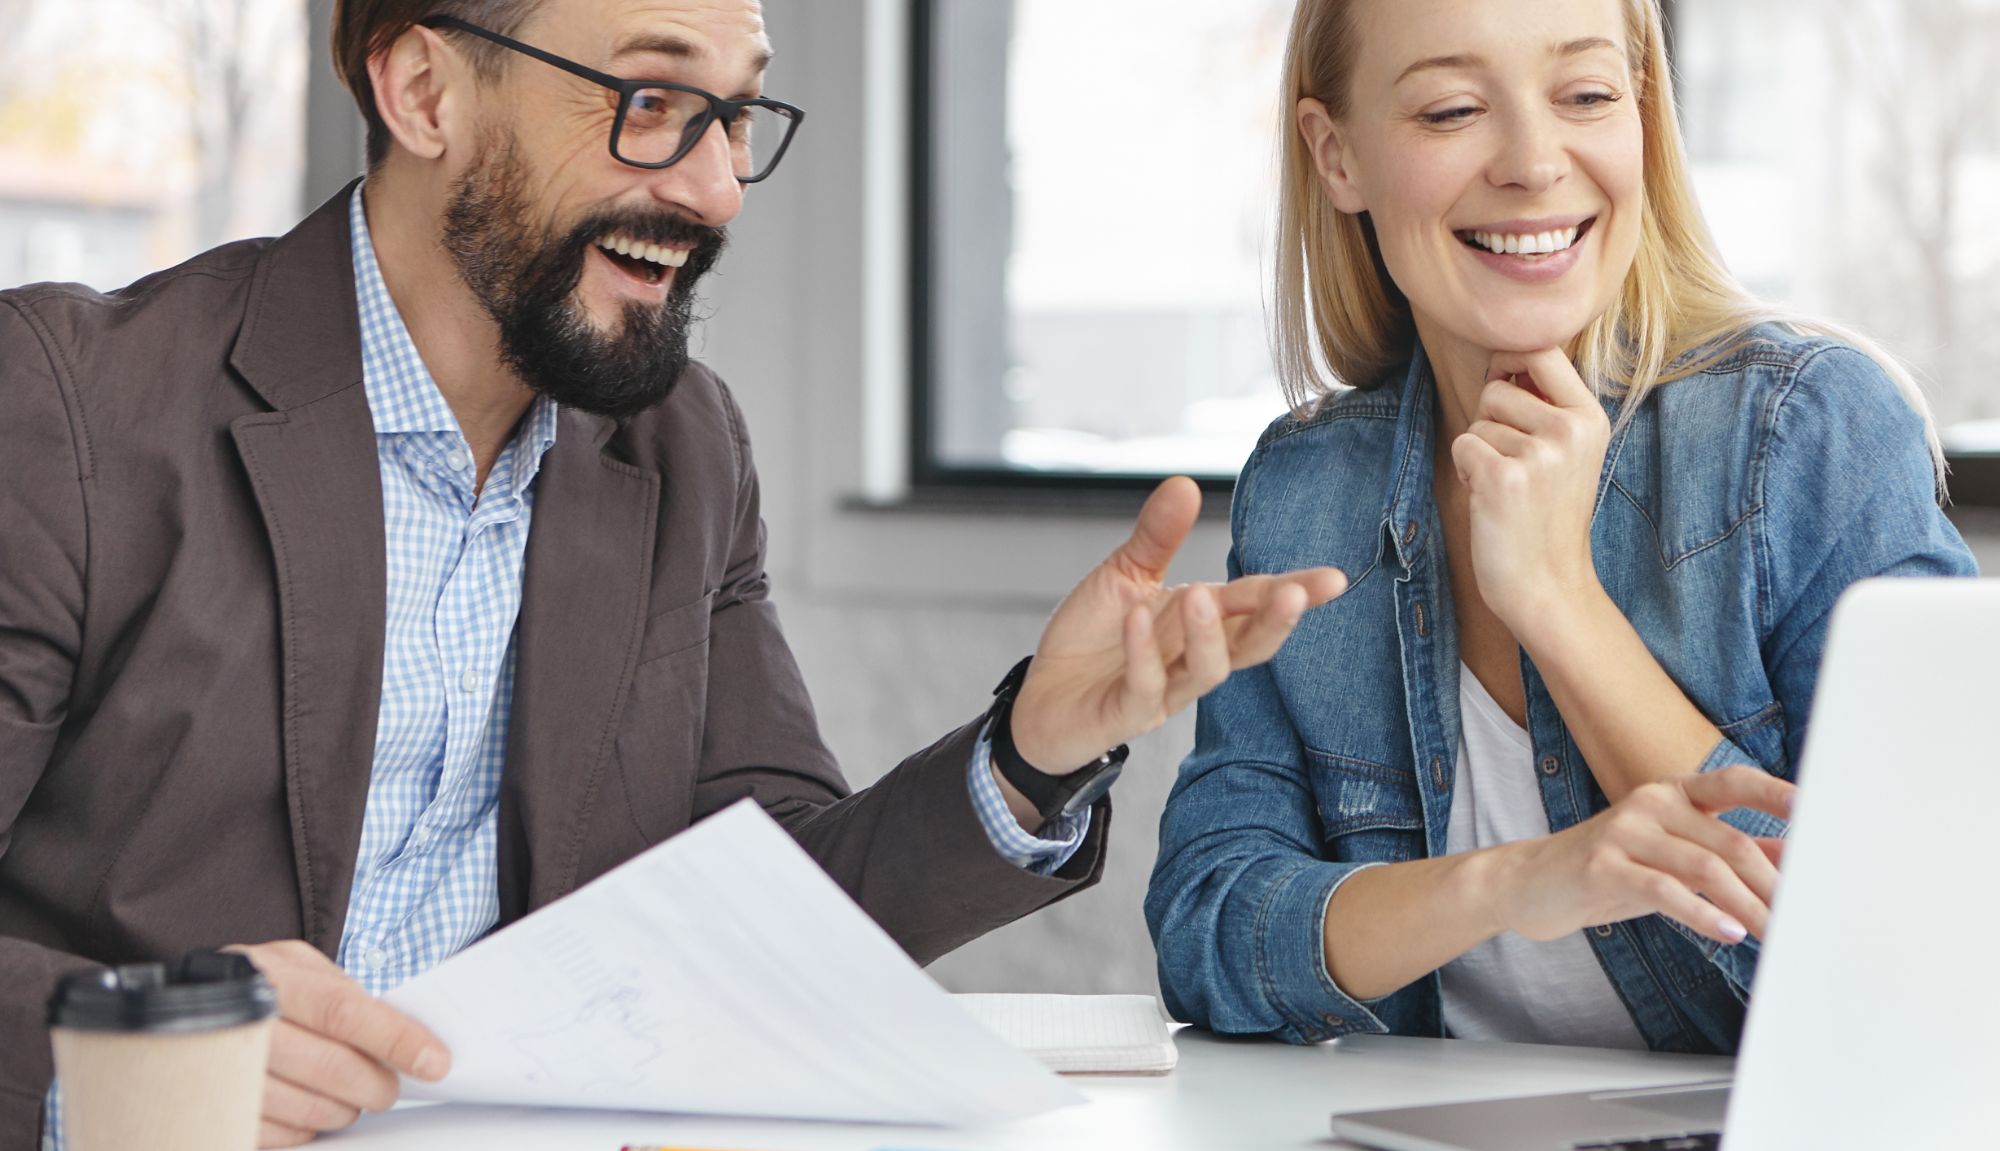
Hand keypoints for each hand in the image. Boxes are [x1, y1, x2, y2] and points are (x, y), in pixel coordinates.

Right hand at [224, 941, 448, 1146]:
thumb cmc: (253, 984)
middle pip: (331, 1067)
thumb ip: (342, 992)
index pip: (344, 1011)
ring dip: (342, 1109)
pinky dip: (304, 1128)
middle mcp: (242, 1024)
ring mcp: (221, 1073)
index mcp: (271, 977)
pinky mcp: (214, 1113)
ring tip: (345, 1095)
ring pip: (308, 1110)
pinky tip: (304, 1109)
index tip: (433, 1062)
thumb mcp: (294, 966)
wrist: (177, 1007)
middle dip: (376, 1085)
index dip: (394, 1038)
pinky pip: (279, 1136)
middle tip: (387, 1088)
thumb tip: (401, 1031)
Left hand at [1008, 476, 1346, 771]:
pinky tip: (1137, 618)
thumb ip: (1157, 536)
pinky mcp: (1126, 714)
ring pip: (1206, 671)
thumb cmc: (1093, 639)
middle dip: (1276, 621)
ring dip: (1207, 635)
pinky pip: (1144, 687)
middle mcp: (1192, 658)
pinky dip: (1142, 654)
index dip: (1296, 593)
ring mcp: (1164, 691)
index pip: (1255, 605)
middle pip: (1249, 646)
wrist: (1040, 698)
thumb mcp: (1125, 575)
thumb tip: (1187, 482)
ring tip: (1200, 595)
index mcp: (1201, 621)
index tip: (1334, 579)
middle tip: (1294, 593)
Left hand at [1448, 348, 1610, 633]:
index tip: (1504, 382)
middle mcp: (1570, 430)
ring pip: (1476, 422)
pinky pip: (1462, 446)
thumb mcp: (1567, 452)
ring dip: (1480, 454)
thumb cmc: (1546, 516)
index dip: (1510, 360)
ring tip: (1507, 489)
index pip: (1542, 350)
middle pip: (1496, 388)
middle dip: (1490, 422)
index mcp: (1590, 417)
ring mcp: (1540, 454)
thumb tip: (1504, 356)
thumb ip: (1545, 405)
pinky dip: (1467, 472)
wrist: (1549, 585)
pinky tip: (1491, 501)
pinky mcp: (1503, 478)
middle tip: (1514, 466)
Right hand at [1493, 767, 1794, 945]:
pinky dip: (1703, 914)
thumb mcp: (1671, 858)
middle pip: (1729, 841)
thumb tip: (1790, 859)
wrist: (1531, 884)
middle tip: (1800, 918)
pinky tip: (1727, 933)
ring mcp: (1624, 831)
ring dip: (1747, 906)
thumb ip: (1726, 853)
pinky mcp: (1603, 865)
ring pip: (1705, 867)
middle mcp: (1650, 803)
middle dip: (1772, 884)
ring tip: (1772, 934)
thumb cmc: (1611, 870)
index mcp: (1672, 794)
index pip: (1732, 781)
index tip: (1815, 810)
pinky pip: (1665, 890)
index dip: (1774, 793)